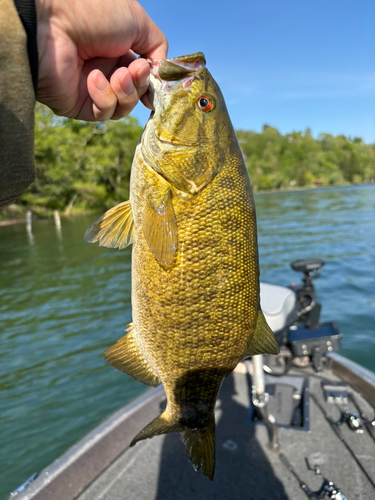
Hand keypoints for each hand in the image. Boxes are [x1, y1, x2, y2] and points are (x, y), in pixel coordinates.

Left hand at [36, 0, 166, 120]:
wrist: (50, 23)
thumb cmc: (92, 12)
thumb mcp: (137, 21)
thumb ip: (156, 47)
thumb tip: (160, 73)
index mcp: (118, 48)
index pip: (143, 74)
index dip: (152, 78)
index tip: (158, 76)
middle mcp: (105, 69)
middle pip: (136, 92)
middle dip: (140, 84)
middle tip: (136, 71)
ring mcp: (92, 89)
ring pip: (123, 106)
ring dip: (126, 93)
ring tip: (118, 76)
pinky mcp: (79, 105)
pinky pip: (103, 112)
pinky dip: (104, 97)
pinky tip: (94, 79)